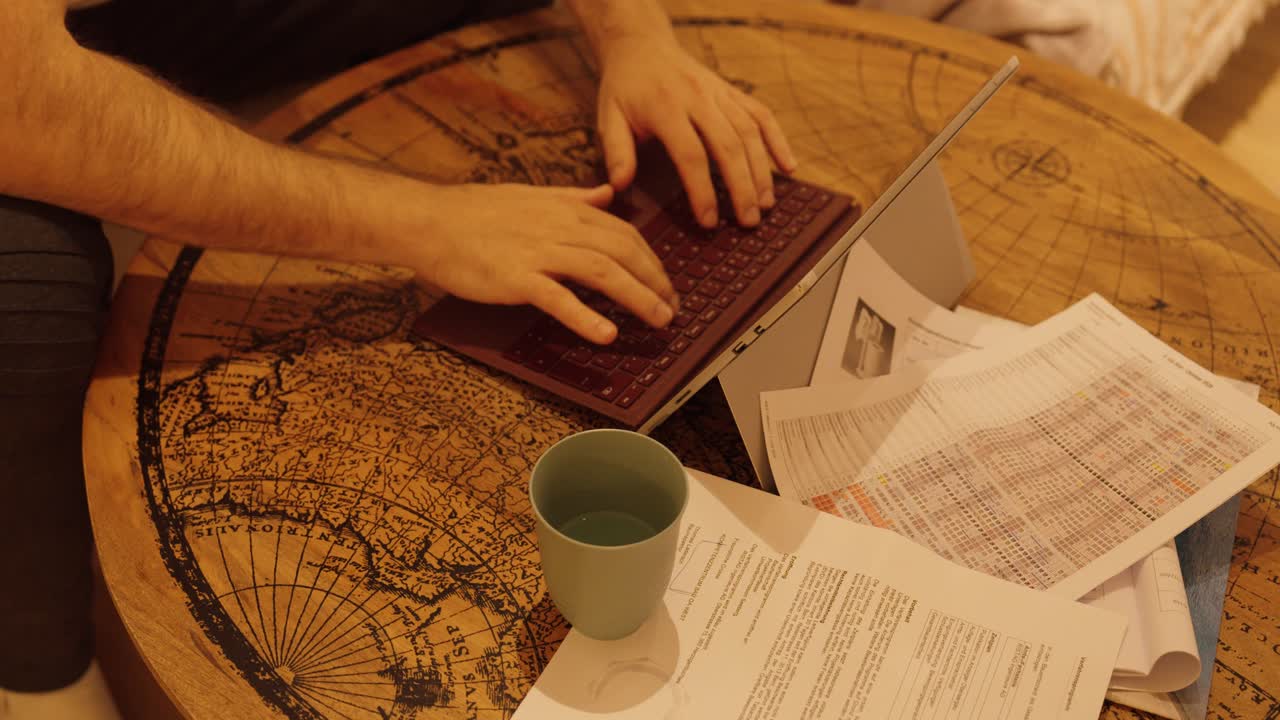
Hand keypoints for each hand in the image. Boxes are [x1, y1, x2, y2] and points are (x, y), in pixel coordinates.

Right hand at [410, 182, 677, 343]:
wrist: (429, 220)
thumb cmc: (475, 212)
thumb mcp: (532, 195)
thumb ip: (574, 197)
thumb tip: (608, 193)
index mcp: (567, 209)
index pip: (624, 233)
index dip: (652, 260)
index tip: (666, 282)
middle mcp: (560, 227)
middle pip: (624, 252)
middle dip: (656, 281)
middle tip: (674, 308)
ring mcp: (538, 252)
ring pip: (603, 271)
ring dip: (638, 297)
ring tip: (660, 321)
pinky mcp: (516, 277)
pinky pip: (558, 298)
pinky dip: (586, 317)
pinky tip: (606, 334)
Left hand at [595, 33, 796, 228]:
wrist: (642, 45)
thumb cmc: (625, 88)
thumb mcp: (608, 117)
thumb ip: (616, 151)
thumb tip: (619, 186)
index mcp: (665, 107)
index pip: (691, 154)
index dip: (702, 191)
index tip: (709, 222)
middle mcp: (698, 97)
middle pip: (728, 145)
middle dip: (742, 187)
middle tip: (748, 221)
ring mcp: (719, 92)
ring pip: (750, 131)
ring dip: (762, 170)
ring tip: (765, 205)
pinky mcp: (732, 91)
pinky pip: (761, 114)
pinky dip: (778, 140)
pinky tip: (788, 167)